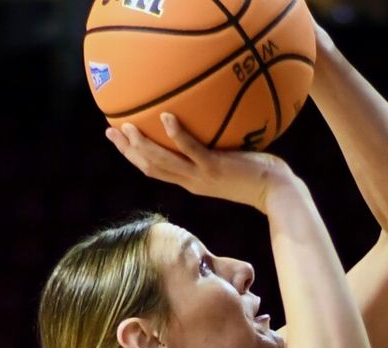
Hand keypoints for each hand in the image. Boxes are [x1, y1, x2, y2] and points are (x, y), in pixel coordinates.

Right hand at [106, 113, 293, 211]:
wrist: (277, 191)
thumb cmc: (258, 173)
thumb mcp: (229, 161)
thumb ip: (215, 149)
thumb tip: (210, 123)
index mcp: (191, 180)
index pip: (154, 170)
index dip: (133, 155)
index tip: (117, 138)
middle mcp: (192, 181)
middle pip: (151, 167)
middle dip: (128, 150)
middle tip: (110, 131)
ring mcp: (202, 176)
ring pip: (164, 162)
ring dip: (143, 145)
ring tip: (127, 126)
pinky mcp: (216, 168)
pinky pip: (192, 150)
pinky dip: (177, 135)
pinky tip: (166, 117)